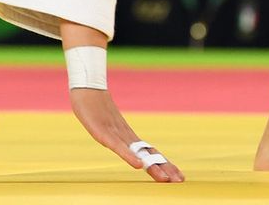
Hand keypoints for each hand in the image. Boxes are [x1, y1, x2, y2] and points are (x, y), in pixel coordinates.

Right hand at [69, 88, 184, 182]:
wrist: (88, 88)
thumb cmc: (96, 107)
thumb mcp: (107, 126)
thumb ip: (116, 137)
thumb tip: (126, 145)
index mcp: (128, 136)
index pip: (150, 152)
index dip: (164, 163)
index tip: (178, 175)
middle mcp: (126, 136)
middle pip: (149, 154)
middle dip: (165, 167)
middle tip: (180, 180)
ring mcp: (116, 133)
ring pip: (137, 152)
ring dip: (153, 166)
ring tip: (165, 178)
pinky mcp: (103, 132)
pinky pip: (117, 147)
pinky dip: (129, 156)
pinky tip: (138, 165)